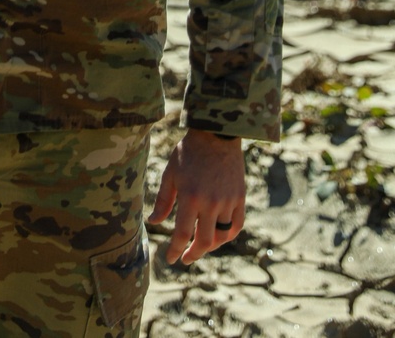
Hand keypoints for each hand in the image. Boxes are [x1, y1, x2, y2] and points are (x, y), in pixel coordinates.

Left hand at [147, 128, 245, 264]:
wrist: (216, 135)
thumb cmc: (189, 152)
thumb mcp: (171, 173)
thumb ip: (163, 200)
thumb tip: (154, 222)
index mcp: (190, 197)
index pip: (181, 234)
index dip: (175, 251)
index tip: (170, 260)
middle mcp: (210, 203)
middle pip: (203, 242)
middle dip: (193, 254)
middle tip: (186, 258)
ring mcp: (227, 201)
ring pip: (221, 236)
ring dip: (210, 246)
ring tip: (200, 246)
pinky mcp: (239, 198)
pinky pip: (236, 225)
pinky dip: (227, 235)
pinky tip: (218, 236)